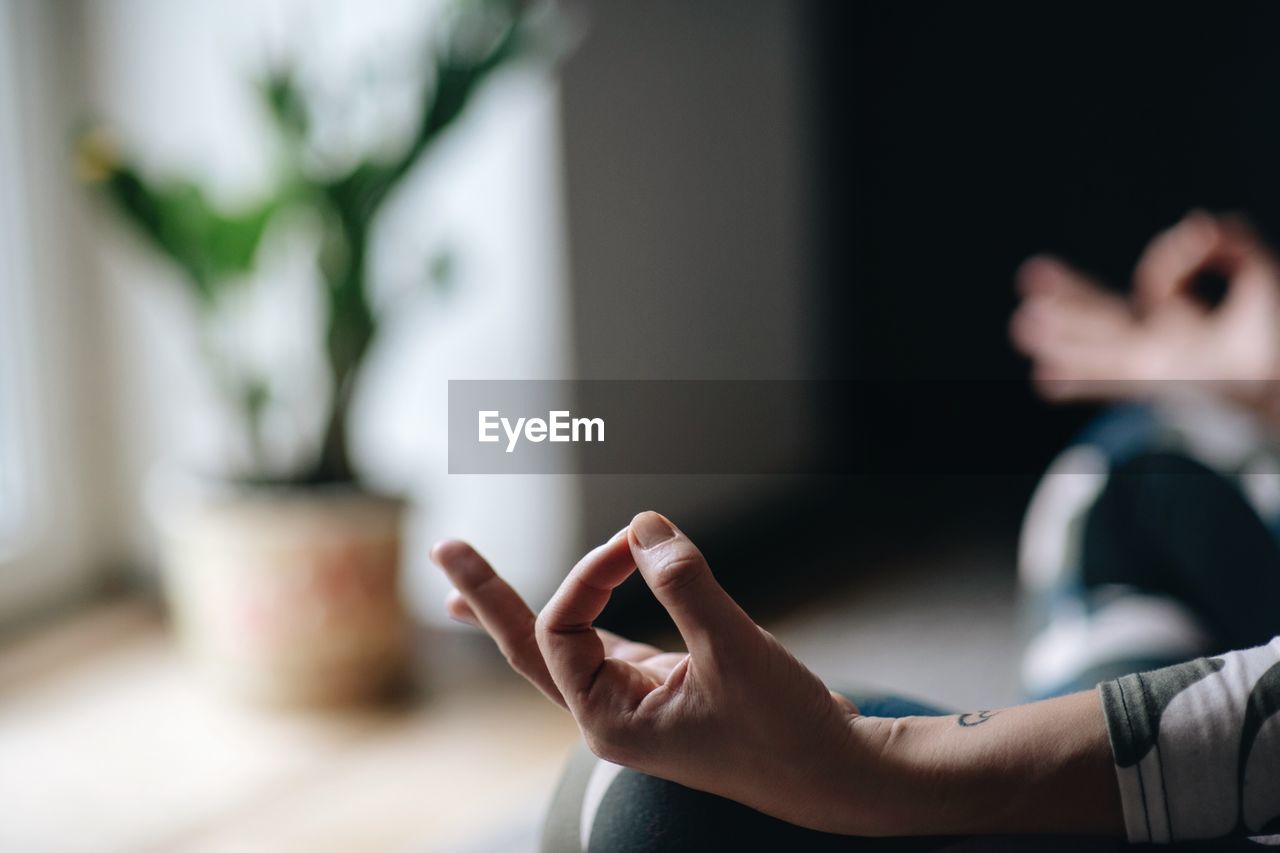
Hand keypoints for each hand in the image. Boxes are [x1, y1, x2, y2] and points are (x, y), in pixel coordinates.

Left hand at [433, 512, 1123, 836]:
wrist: (837, 776)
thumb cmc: (787, 730)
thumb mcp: (735, 652)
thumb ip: (685, 584)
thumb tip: (642, 526)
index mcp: (609, 721)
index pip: (564, 629)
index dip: (591, 575)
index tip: (640, 543)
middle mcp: (610, 713)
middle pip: (529, 649)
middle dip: (489, 597)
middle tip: (442, 550)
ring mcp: (635, 700)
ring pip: (562, 646)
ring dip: (516, 610)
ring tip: (464, 584)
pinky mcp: (665, 684)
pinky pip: (605, 641)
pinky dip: (584, 612)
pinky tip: (573, 598)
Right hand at [1010, 212, 1279, 408]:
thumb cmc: (1277, 337)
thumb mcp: (1259, 279)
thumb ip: (1232, 247)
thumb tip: (1203, 224)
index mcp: (1177, 322)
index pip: (1154, 282)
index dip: (1173, 256)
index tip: (1203, 237)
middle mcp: (1156, 347)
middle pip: (1101, 318)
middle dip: (1069, 299)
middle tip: (1031, 275)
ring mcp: (1153, 368)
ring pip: (1100, 347)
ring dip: (1064, 336)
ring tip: (1025, 325)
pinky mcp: (1162, 385)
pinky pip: (1114, 378)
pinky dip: (1080, 377)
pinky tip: (1043, 378)